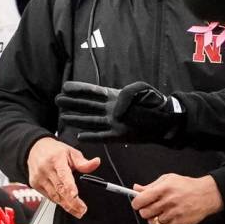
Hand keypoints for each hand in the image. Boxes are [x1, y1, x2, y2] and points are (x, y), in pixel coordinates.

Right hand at [26, 137, 99, 218]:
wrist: (35, 148)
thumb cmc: (54, 151)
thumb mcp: (70, 152)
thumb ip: (83, 162)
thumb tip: (95, 163)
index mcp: (56, 159)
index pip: (63, 174)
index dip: (69, 186)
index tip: (75, 195)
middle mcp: (46, 169)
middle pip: (60, 189)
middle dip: (72, 202)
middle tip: (82, 209)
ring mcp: (39, 177)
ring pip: (54, 196)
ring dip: (66, 205)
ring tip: (77, 211)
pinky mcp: (35, 184)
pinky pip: (49, 196)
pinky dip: (58, 201)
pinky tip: (66, 204)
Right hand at [57, 81, 184, 142]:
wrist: (166, 119)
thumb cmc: (154, 102)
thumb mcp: (141, 89)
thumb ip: (126, 94)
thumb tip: (115, 109)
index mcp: (114, 96)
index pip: (93, 92)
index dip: (79, 89)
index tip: (66, 86)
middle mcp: (110, 109)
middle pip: (87, 106)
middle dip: (72, 103)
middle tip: (58, 100)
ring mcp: (113, 123)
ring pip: (91, 121)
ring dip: (77, 119)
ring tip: (63, 117)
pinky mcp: (119, 136)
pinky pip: (102, 136)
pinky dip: (91, 137)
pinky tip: (80, 136)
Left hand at [131, 174, 222, 223]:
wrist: (205, 194)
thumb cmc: (186, 186)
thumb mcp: (168, 179)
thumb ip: (151, 185)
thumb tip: (136, 188)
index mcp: (164, 189)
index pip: (141, 199)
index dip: (136, 203)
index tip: (137, 203)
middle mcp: (168, 201)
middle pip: (145, 213)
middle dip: (144, 211)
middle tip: (149, 208)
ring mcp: (174, 214)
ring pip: (153, 222)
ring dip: (153, 219)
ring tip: (159, 214)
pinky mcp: (180, 223)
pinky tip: (165, 220)